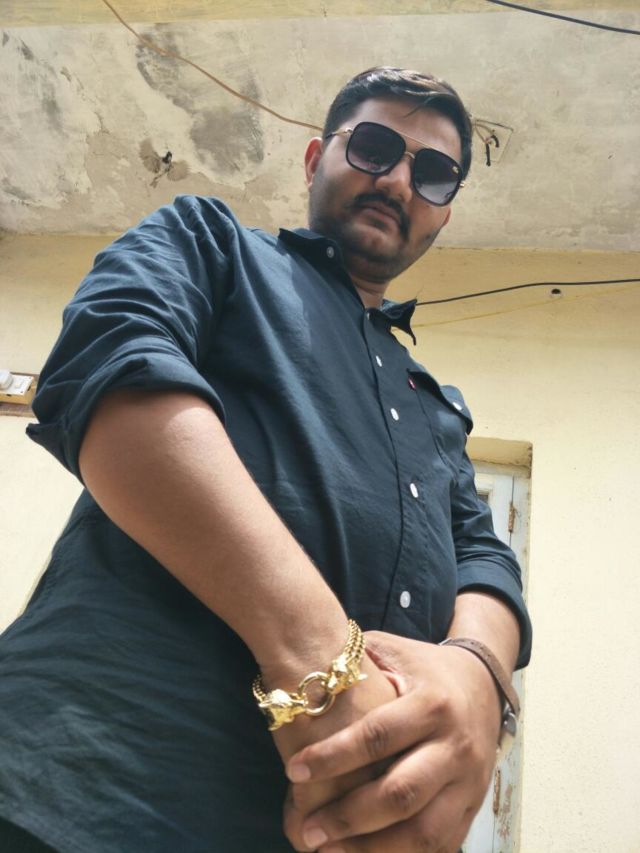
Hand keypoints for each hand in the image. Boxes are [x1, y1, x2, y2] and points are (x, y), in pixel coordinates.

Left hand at [284, 631, 502, 851]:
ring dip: (373, 849)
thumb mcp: (393, 652)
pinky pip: (440, 845)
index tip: (294, 770)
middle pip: (401, 793)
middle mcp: (455, 746)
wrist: (483, 685)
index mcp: (432, 703)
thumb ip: (354, 662)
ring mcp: (468, 782)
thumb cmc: (423, 668)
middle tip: (308, 829)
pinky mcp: (472, 807)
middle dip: (349, 816)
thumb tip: (305, 675)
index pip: (377, 735)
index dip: (334, 756)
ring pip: (424, 831)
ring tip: (328, 851)